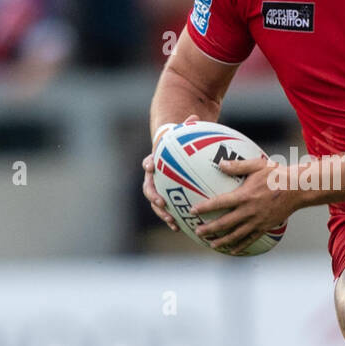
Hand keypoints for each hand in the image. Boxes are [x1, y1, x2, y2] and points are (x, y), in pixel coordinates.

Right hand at [141, 114, 197, 231]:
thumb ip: (188, 126)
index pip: (149, 162)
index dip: (149, 164)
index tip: (151, 167)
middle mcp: (153, 177)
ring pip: (156, 204)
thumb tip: (196, 116)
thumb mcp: (184, 135)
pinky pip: (166, 211)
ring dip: (162, 214)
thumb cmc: (180, 144)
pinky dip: (171, 219)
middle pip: (149, 188)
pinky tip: (180, 229)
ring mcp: (158, 189)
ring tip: (171, 222)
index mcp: (155, 162)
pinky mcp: (166, 199)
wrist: (173, 154)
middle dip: (154, 196)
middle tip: (162, 203)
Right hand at [141, 152, 178, 230]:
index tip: (161, 202)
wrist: (170, 156)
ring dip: (166, 217)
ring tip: (174, 224)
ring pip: (161, 210)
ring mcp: (160, 196)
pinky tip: (179, 228)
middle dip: (161, 211)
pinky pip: (169, 212)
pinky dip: (173, 220)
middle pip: (154, 203)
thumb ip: (151, 160)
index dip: (153, 196)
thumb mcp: (158, 153)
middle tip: (169, 217)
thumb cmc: (165, 153)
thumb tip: (149, 165)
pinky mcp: (168, 201)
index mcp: (150, 179)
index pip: (149, 189)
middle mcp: (154, 189)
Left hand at [192, 155, 290, 253]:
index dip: (205, 207)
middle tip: (197, 232)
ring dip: (222, 240)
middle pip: (225, 223)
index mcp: (245, 196)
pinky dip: (241, 246)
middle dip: (209, 229)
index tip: (193, 211)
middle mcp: (249, 211)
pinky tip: (233, 250)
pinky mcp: (265, 227)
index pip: (220, 203)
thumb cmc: (277, 174)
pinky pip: (250, 239)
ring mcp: (257, 221)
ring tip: (211, 244)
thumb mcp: (257, 165)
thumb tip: (220, 164)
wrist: (297, 189)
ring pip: (236, 235)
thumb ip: (238, 166)